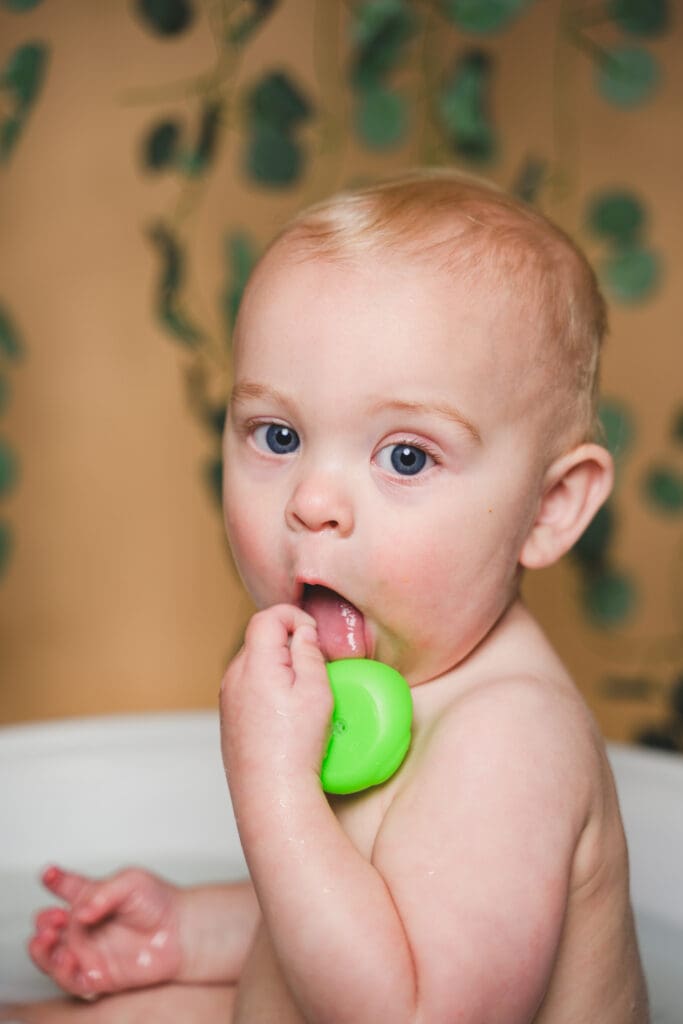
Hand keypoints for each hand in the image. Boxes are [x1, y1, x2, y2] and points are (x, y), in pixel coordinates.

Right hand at [28, 865, 182, 998]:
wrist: (181, 931)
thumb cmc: (159, 902)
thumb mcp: (132, 882)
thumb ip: (103, 893)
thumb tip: (80, 912)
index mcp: (91, 897)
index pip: (65, 886)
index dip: (53, 879)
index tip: (49, 874)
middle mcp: (85, 924)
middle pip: (49, 925)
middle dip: (43, 922)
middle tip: (54, 918)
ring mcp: (88, 950)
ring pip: (51, 955)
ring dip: (42, 950)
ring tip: (48, 939)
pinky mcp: (96, 975)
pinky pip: (70, 979)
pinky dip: (61, 971)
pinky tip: (66, 959)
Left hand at [220, 605, 332, 790]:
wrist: (270, 792)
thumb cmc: (296, 745)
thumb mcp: (317, 691)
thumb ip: (309, 653)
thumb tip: (303, 632)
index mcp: (255, 664)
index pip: (267, 617)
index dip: (294, 617)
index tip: (313, 635)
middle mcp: (234, 676)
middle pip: (259, 638)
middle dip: (287, 641)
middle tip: (313, 665)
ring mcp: (227, 697)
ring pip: (253, 662)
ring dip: (277, 664)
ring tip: (301, 692)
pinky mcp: (228, 717)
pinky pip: (247, 685)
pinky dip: (266, 685)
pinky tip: (285, 712)